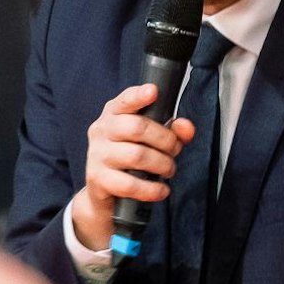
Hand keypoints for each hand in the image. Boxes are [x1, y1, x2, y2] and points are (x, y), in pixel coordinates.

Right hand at [69, 83, 196, 251]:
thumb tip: (186, 127)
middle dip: (166, 140)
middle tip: (174, 150)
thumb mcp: (152, 141)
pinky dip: (152, 189)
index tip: (153, 91)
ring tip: (169, 170)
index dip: (139, 96)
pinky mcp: (97, 179)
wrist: (103, 192)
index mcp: (113, 114)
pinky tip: (161, 190)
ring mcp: (97, 154)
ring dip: (162, 164)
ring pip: (137, 156)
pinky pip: (130, 184)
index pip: (124, 100)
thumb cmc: (130, 159)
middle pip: (137, 127)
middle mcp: (101, 130)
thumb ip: (172, 131)